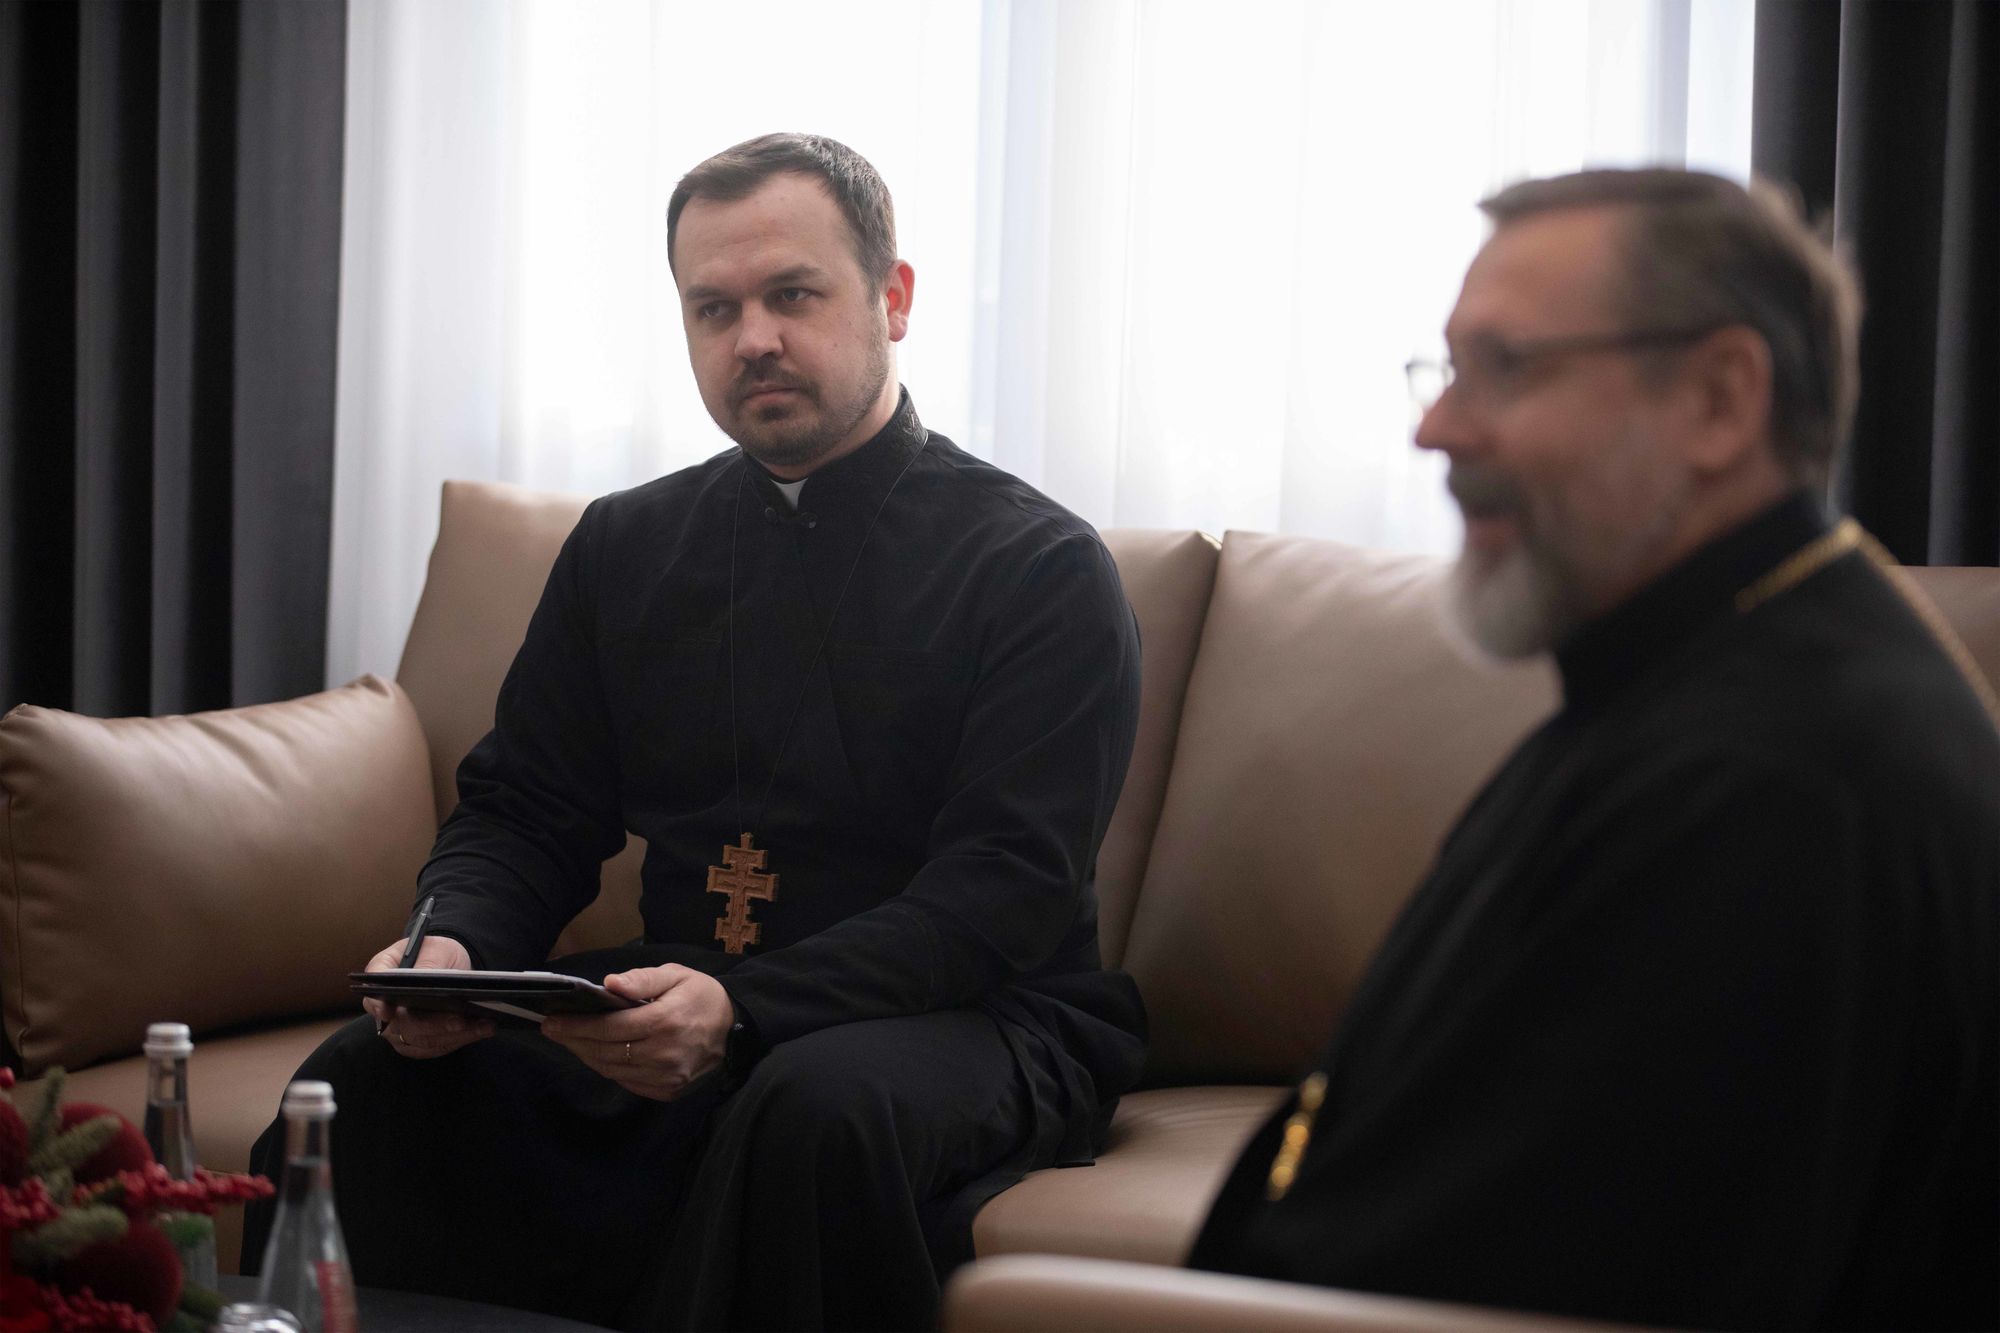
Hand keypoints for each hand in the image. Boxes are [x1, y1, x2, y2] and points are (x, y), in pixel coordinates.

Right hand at [361, 934, 494, 1058]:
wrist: (447, 966)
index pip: (373, 995)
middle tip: (460, 1020)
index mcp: (382, 978)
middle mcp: (386, 1009)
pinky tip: (484, 1029)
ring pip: (424, 1040)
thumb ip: (427, 964)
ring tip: (484, 1025)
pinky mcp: (419, 1043)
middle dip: (434, 1024)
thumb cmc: (435, 953)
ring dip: (456, 1035)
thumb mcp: (435, 949)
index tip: (389, 1011)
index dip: (378, 1005)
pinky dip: (463, 1039)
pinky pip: (439, 1047)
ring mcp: (400, 1030)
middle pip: (403, 1025)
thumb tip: (423, 978)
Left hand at [541, 966, 732, 1101]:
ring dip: (587, 1056)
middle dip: (574, 1040)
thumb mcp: (677, 975)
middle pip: (605, 1051)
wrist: (735, 1029)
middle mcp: (663, 1053)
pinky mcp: (668, 1091)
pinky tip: (598, 1055)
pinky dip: (609, 1069)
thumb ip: (642, 979)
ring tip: (571, 1041)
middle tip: (553, 1030)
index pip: (609, 1028)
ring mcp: (666, 1077)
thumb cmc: (701, 996)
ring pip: (612, 1070)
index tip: (552, 1020)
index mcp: (664, 1021)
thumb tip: (609, 984)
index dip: (577, 1026)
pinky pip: (627, 1082)